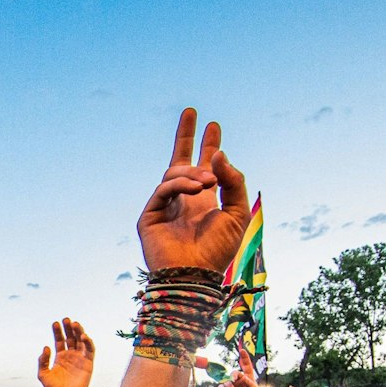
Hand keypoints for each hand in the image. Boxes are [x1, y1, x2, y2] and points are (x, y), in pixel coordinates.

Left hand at [36, 318, 95, 386]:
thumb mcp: (43, 374)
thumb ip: (43, 360)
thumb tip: (46, 347)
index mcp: (60, 356)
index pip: (60, 340)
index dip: (58, 331)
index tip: (55, 323)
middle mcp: (71, 355)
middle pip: (71, 337)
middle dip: (69, 328)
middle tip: (66, 319)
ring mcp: (80, 358)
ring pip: (81, 341)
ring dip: (79, 331)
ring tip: (74, 324)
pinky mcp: (88, 363)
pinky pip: (90, 350)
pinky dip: (88, 342)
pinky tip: (83, 336)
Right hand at [137, 108, 250, 272]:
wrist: (196, 275)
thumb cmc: (218, 251)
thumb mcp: (236, 212)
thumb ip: (233, 181)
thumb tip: (218, 155)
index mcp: (202, 202)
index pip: (204, 168)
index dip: (207, 146)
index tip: (214, 125)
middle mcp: (182, 201)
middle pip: (179, 161)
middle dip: (186, 136)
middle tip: (192, 112)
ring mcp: (164, 208)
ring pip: (174, 175)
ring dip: (193, 173)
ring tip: (209, 180)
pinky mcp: (149, 216)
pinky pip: (163, 189)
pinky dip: (180, 185)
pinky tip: (197, 188)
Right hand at [219, 347, 259, 386]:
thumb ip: (249, 383)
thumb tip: (242, 376)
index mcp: (248, 378)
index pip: (246, 366)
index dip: (244, 358)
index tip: (242, 350)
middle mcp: (239, 380)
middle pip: (234, 373)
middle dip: (233, 375)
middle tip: (234, 379)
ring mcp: (232, 385)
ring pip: (226, 380)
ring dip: (228, 384)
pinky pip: (221, 386)